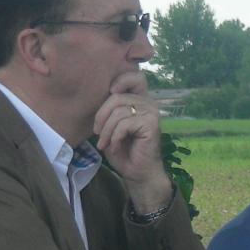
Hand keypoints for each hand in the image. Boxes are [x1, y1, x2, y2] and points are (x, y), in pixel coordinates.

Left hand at [93, 71, 171, 210]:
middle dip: (101, 116)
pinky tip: (115, 146)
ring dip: (106, 130)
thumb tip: (97, 93)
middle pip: (117, 96)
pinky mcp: (152, 124)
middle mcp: (148, 103)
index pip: (135, 76)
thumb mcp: (111, 125)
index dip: (120, 79)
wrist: (137, 173)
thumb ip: (110, 108)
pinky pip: (124, 123)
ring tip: (104, 143)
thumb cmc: (124, 150)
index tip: (109, 92)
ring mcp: (152, 112)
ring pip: (118, 111)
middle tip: (97, 133)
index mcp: (140, 100)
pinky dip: (115, 136)